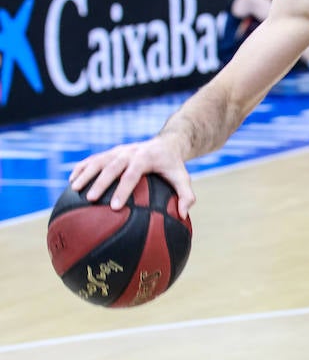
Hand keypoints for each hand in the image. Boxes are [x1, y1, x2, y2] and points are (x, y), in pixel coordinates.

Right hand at [68, 134, 195, 217]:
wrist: (165, 144)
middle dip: (100, 182)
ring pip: (98, 160)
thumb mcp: (183, 178)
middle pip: (111, 166)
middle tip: (90, 199)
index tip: (114, 206)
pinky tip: (71, 182)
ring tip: (74, 189)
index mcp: (146, 157)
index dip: (122, 190)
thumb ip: (186, 196)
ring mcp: (118, 150)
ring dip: (85, 173)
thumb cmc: (173, 166)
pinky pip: (93, 159)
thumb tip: (183, 215)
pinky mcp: (110, 152)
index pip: (132, 174)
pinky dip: (81, 168)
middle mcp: (129, 152)